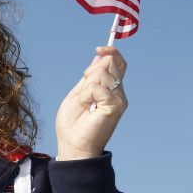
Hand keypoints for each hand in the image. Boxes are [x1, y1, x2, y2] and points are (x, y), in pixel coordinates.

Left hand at [55, 46, 127, 160]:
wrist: (73, 144)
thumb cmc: (74, 122)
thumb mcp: (79, 92)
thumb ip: (91, 76)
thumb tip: (101, 54)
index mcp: (111, 89)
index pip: (119, 63)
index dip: (111, 52)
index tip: (99, 48)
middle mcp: (119, 93)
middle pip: (108, 63)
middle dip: (90, 73)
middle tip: (84, 94)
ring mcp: (119, 99)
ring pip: (101, 72)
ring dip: (86, 87)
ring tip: (86, 104)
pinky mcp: (116, 106)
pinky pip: (97, 87)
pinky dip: (86, 95)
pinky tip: (87, 108)